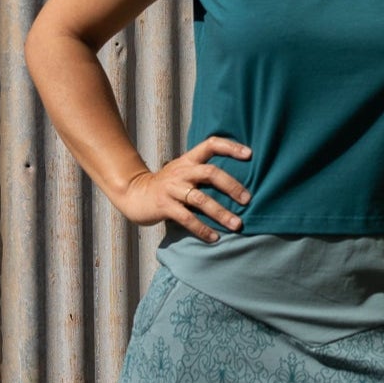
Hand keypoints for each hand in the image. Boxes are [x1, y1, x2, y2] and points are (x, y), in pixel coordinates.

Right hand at [119, 137, 252, 242]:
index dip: (230, 147)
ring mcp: (172, 188)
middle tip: (247, 200)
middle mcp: (182, 172)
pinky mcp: (164, 206)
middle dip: (231, 186)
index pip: (210, 144)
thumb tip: (238, 183)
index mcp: (188, 160)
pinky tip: (214, 238)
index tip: (249, 154)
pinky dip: (202, 229)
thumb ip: (204, 172)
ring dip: (221, 213)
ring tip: (237, 225)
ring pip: (200, 199)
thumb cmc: (167, 186)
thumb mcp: (184, 172)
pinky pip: (187, 218)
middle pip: (210, 173)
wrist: (134, 194)